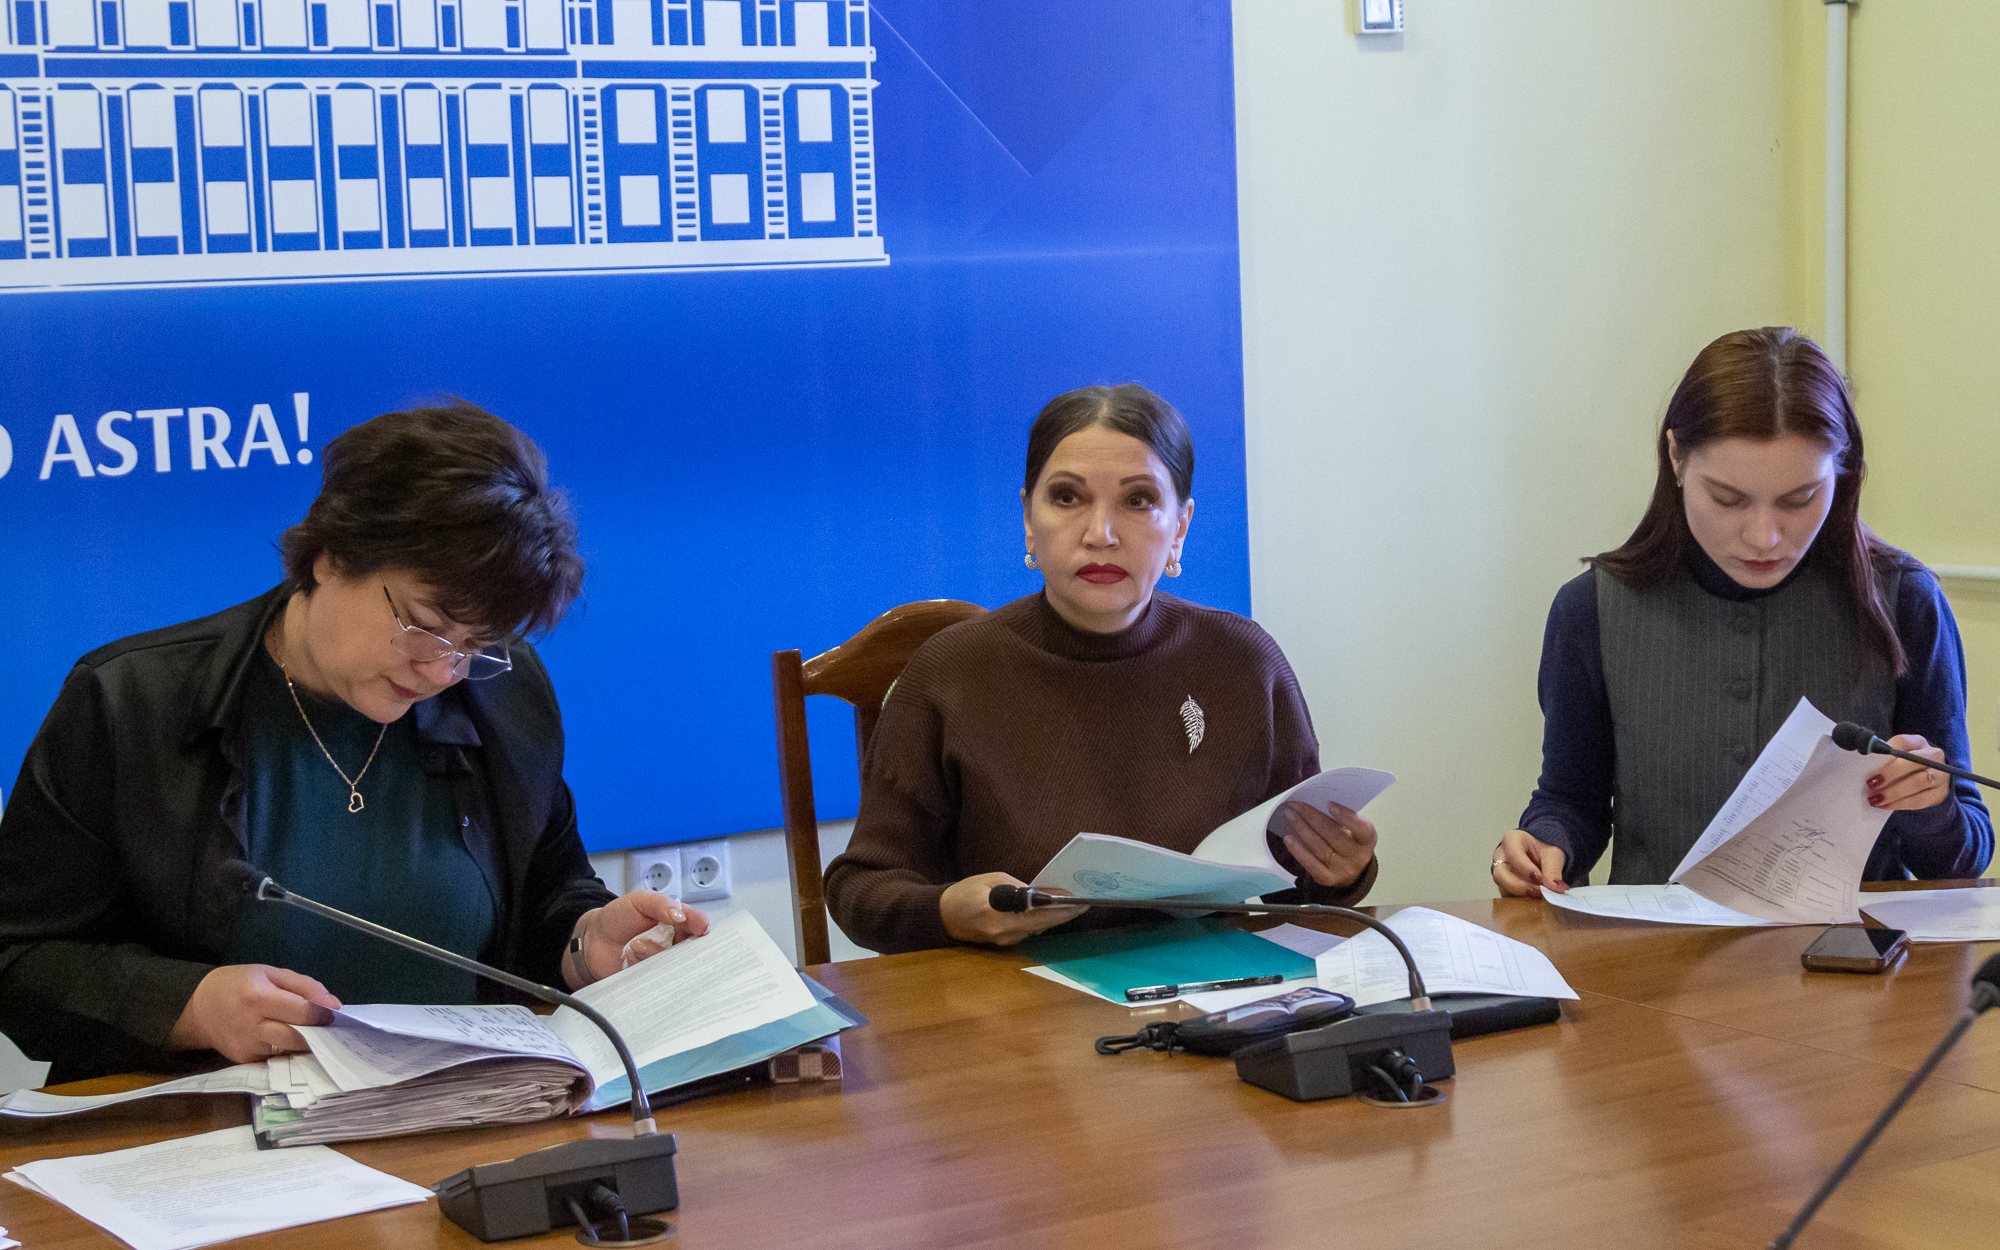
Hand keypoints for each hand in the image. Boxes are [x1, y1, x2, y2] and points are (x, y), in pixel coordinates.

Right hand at [168, 964, 340, 1062]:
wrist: (199, 1009)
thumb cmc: (239, 984)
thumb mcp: (271, 973)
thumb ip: (305, 986)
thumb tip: (333, 1005)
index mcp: (257, 998)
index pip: (302, 1012)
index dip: (323, 1013)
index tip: (334, 1013)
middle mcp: (250, 1026)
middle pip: (298, 1037)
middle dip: (318, 1032)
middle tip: (327, 1026)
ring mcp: (246, 1047)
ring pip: (289, 1050)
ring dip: (304, 1042)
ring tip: (308, 1031)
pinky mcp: (244, 1061)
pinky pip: (276, 1057)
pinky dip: (288, 1050)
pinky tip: (288, 1039)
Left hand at [571, 891, 711, 985]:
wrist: (592, 941)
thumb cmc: (617, 918)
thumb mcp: (638, 901)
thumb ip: (659, 904)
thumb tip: (680, 914)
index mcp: (675, 922)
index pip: (696, 923)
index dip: (700, 925)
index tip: (700, 927)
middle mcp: (673, 943)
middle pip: (692, 948)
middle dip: (682, 945)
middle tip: (665, 939)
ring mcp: (663, 962)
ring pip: (674, 964)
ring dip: (654, 953)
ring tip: (635, 945)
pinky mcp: (652, 978)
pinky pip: (658, 978)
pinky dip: (643, 966)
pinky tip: (630, 957)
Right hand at [940, 872, 1085, 945]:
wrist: (942, 915)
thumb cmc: (965, 892)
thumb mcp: (992, 880)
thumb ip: (1019, 888)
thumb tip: (1044, 894)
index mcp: (999, 915)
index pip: (1038, 914)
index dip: (1060, 909)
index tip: (1078, 902)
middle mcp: (1005, 933)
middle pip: (1042, 925)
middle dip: (1062, 915)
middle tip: (1081, 905)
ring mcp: (1004, 941)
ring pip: (1036, 929)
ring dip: (1052, 919)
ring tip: (1068, 907)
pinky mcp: (1003, 944)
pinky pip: (1027, 932)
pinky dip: (1039, 922)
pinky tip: (1046, 913)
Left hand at [1278, 800, 1376, 888]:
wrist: (1349, 868)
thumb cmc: (1348, 839)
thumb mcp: (1353, 828)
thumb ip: (1342, 816)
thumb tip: (1317, 800)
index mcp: (1367, 839)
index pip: (1361, 829)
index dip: (1346, 817)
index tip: (1330, 804)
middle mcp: (1358, 857)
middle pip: (1333, 835)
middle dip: (1312, 817)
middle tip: (1296, 804)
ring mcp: (1343, 870)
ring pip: (1319, 847)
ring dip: (1301, 829)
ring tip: (1289, 815)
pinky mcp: (1328, 878)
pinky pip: (1311, 864)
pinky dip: (1298, 850)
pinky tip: (1288, 838)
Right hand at [1493, 829, 1567, 897]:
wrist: (1543, 852)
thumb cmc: (1545, 847)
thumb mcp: (1553, 853)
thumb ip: (1553, 870)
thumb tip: (1555, 888)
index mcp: (1511, 840)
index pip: (1513, 854)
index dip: (1525, 868)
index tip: (1539, 879)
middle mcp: (1500, 857)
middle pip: (1500, 874)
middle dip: (1519, 886)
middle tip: (1539, 893)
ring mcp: (1501, 872)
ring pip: (1503, 888)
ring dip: (1522, 896)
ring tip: (1541, 899)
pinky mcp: (1505, 886)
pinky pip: (1509, 897)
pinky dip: (1522, 902)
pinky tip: (1536, 902)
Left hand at [1867, 734, 1953, 811]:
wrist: (1926, 782)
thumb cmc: (1902, 767)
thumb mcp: (1894, 758)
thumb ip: (1882, 759)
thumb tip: (1864, 764)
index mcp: (1918, 742)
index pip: (1902, 742)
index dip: (1885, 752)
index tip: (1869, 762)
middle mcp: (1934, 756)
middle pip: (1914, 762)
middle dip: (1890, 773)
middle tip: (1871, 783)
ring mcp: (1940, 775)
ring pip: (1919, 782)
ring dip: (1894, 792)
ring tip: (1875, 798)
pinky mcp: (1940, 794)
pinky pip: (1920, 800)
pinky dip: (1899, 804)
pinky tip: (1884, 805)